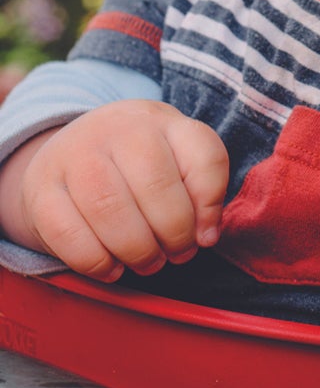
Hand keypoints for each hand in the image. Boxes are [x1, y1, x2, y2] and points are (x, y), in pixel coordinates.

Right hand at [1, 100, 228, 281]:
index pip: (204, 156)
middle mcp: (118, 128)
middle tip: (176, 254)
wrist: (70, 151)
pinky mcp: (41, 188)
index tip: (205, 235)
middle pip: (156, 185)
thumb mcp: (177, 158)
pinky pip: (69, 235)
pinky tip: (112, 267)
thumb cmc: (137, 164)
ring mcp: (75, 154)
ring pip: (111, 210)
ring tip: (148, 262)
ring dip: (138, 250)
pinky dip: (97, 262)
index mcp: (161, 120)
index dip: (211, 205)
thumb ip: (203, 189)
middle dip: (174, 234)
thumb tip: (207, 235)